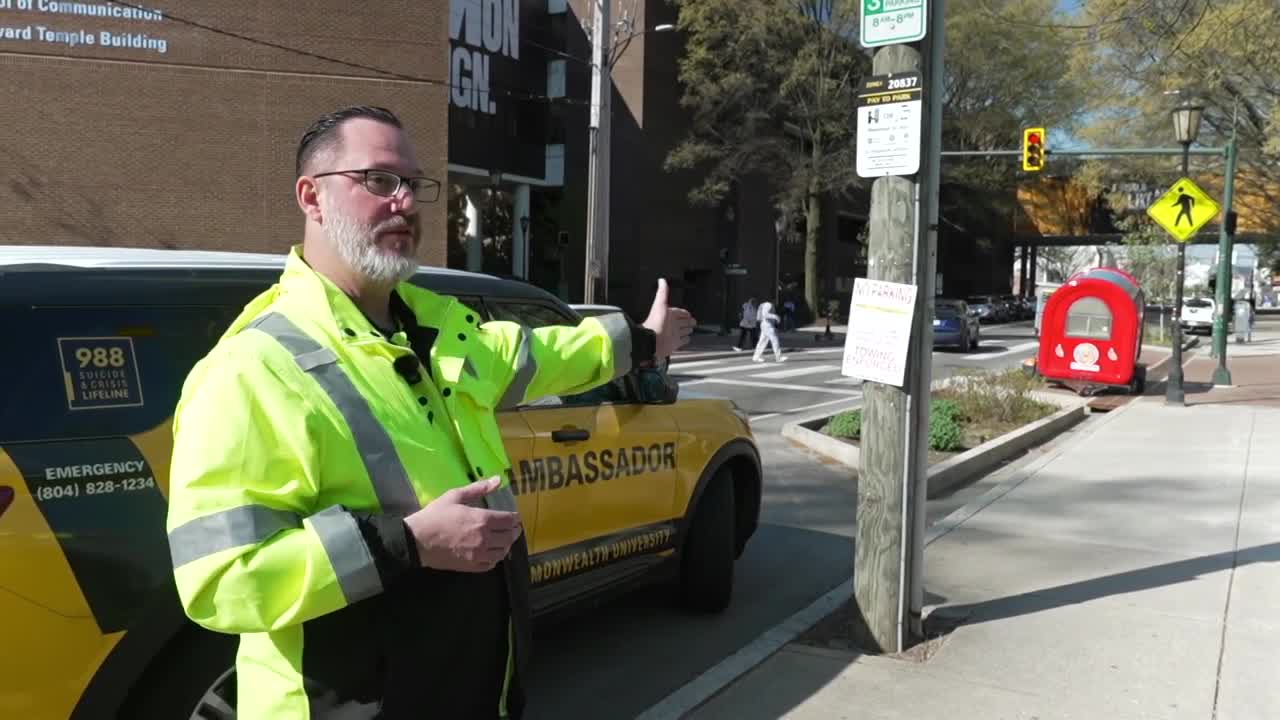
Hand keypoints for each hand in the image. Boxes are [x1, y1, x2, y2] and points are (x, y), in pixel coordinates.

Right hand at [404, 477, 522, 571]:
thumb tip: (499, 480)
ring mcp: (479, 554)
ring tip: (503, 539)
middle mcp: (485, 538)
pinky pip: (491, 564)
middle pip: (510, 536)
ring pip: (503, 552)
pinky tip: (492, 552)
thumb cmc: (435, 515)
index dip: (515, 518)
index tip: (514, 516)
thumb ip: (478, 488)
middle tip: (512, 527)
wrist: (417, 540)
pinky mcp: (471, 566)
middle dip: (514, 530)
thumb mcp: (455, 496)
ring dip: (506, 544)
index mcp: (483, 519)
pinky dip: (496, 558)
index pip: (510, 520)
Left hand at [643, 278, 696, 360]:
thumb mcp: (660, 304)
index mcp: (668, 315)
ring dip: (687, 329)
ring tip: (691, 328)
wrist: (652, 340)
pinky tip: (688, 338)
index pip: (678, 312)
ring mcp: (673, 334)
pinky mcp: (674, 343)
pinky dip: (686, 339)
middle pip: (682, 322)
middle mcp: (670, 324)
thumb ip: (662, 292)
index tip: (688, 313)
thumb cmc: (655, 322)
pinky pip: (682, 341)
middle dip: (688, 321)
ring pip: (683, 331)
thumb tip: (661, 280)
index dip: (684, 313)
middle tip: (693, 321)